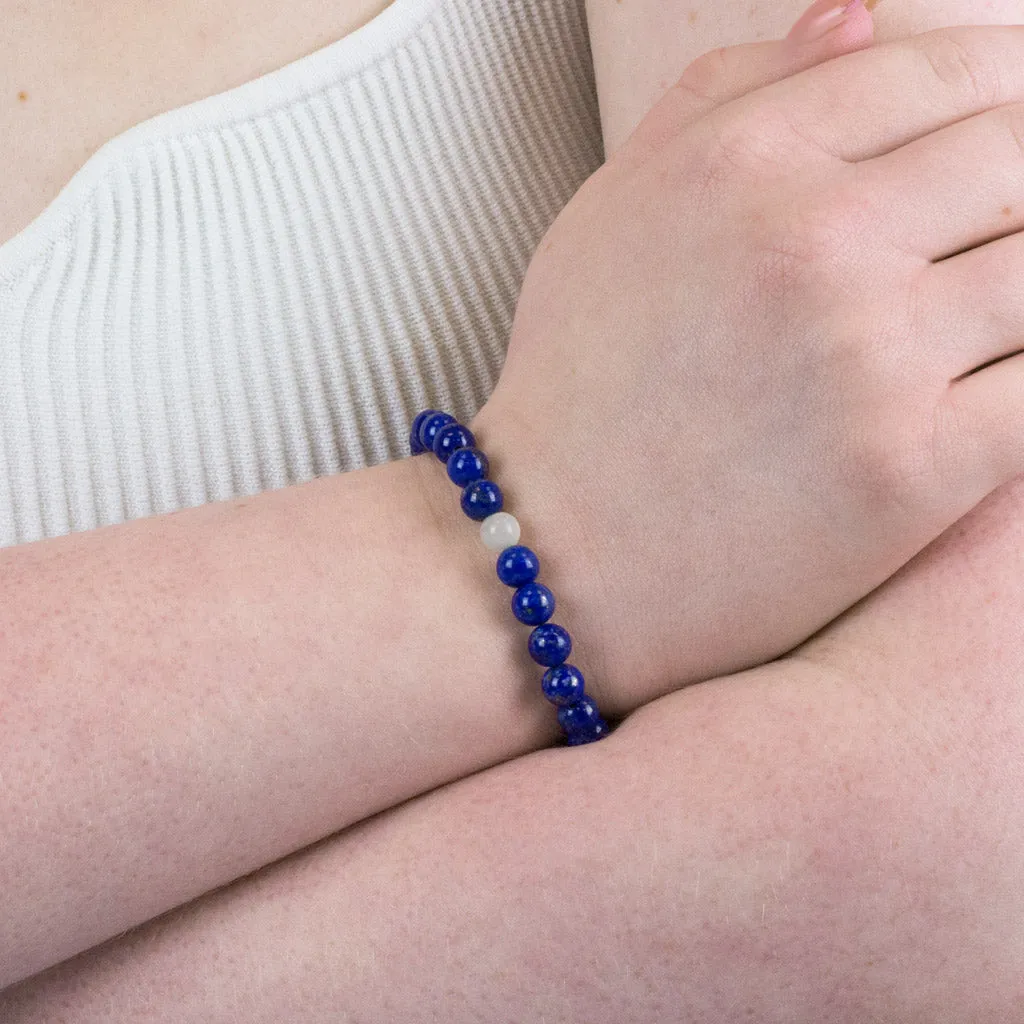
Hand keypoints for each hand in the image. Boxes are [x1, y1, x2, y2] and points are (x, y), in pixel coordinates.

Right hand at [473, 20, 1023, 714]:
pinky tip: (991, 381)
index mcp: (739, 162)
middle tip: (987, 233)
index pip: (935, 72)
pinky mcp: (914, 469)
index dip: (996, 87)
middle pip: (1015, 155)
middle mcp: (814, 242)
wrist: (556, 552)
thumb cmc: (577, 387)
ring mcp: (871, 356)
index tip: (1003, 123)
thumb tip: (857, 17)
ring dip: (1022, 283)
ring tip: (977, 317)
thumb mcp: (609, 212)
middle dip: (1018, 186)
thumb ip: (722, 95)